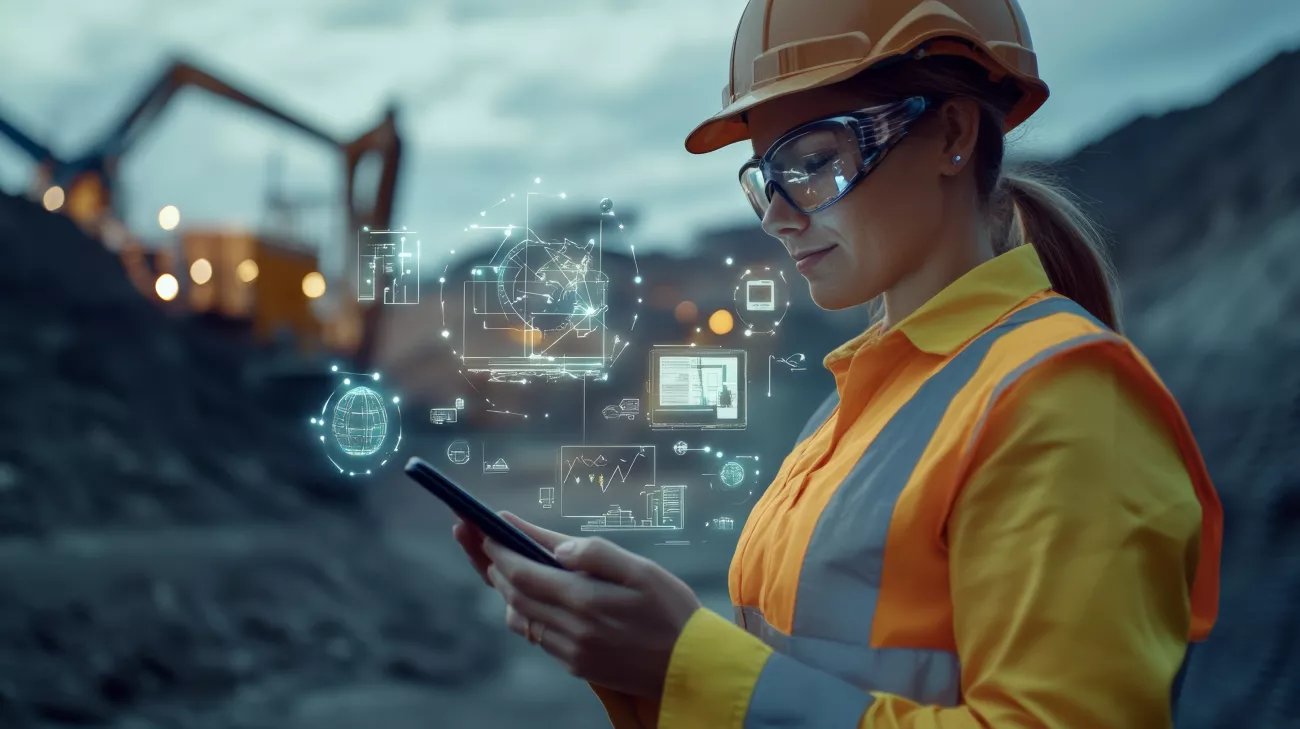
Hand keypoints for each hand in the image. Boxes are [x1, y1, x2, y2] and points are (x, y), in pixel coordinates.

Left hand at [452, 512, 700, 697]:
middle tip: (476, 538)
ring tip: (501, 564)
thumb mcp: (640, 569)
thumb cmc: (671, 611)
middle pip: (514, 595)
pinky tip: (533, 596)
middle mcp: (571, 630)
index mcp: (584, 601)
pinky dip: (527, 612)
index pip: (523, 573)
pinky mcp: (577, 666)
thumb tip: (556, 547)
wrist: (692, 667)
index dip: (498, 550)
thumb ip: (595, 553)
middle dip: (492, 564)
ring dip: (507, 590)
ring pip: (520, 618)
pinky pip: (538, 636)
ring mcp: (571, 652)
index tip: (484, 530)